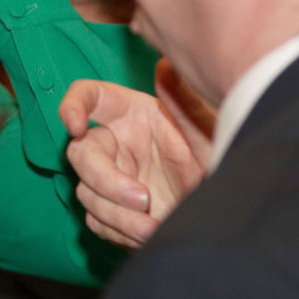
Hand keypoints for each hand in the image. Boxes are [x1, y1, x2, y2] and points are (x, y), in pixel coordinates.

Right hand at [59, 59, 214, 247]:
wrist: (226, 210)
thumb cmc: (217, 161)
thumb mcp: (206, 131)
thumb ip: (183, 99)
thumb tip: (165, 64)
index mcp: (130, 114)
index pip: (88, 96)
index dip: (72, 105)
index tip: (75, 125)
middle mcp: (115, 144)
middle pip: (80, 153)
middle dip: (105, 179)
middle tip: (143, 198)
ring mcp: (111, 178)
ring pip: (87, 192)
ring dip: (116, 213)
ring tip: (151, 227)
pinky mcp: (113, 211)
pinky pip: (97, 221)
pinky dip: (119, 230)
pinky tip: (147, 234)